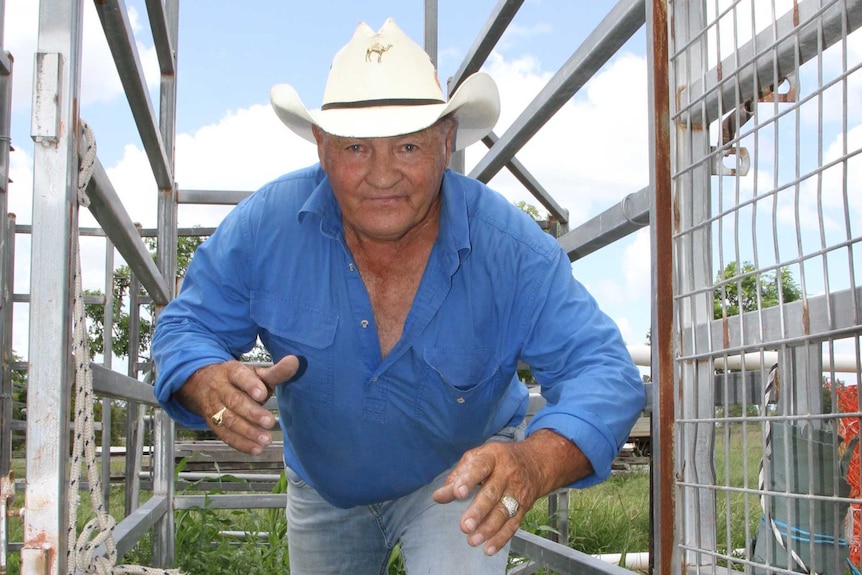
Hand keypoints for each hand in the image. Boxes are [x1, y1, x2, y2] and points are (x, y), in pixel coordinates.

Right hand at [175, 355, 299, 454]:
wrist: (204, 383)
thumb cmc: (239, 379)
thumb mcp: (255, 372)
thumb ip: (275, 371)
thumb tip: (295, 362)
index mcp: (231, 371)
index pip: (240, 376)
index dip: (250, 385)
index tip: (262, 394)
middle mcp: (220, 389)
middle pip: (234, 401)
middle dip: (252, 413)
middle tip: (269, 421)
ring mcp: (215, 407)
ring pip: (229, 420)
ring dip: (248, 432)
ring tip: (265, 439)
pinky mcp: (213, 424)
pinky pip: (226, 435)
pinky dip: (241, 444)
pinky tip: (256, 449)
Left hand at [431, 429, 591, 555]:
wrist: (535, 463)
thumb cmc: (497, 460)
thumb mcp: (477, 458)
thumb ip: (457, 477)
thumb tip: (438, 497)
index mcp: (492, 457)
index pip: (480, 467)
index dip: (469, 480)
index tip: (458, 493)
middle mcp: (506, 474)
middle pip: (493, 493)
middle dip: (479, 511)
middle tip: (465, 526)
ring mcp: (517, 491)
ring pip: (503, 511)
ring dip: (488, 528)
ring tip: (472, 540)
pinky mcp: (524, 507)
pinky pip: (513, 524)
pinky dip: (501, 538)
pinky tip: (488, 549)